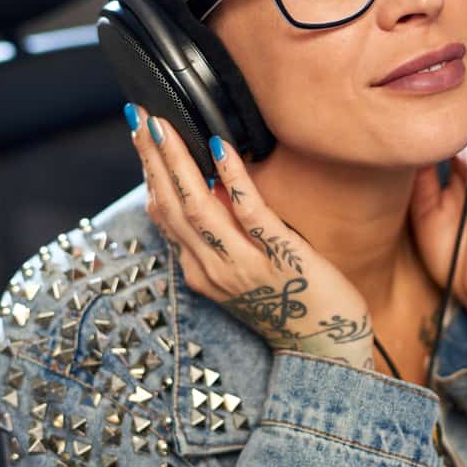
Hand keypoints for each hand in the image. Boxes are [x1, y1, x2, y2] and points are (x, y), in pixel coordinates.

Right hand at [126, 103, 373, 368]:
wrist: (327, 350)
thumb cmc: (291, 306)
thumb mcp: (244, 275)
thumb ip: (224, 239)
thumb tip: (212, 187)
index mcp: (202, 273)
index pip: (165, 216)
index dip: (149, 174)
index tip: (140, 137)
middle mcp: (215, 270)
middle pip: (172, 206)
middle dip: (153, 159)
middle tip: (140, 116)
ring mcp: (245, 265)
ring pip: (198, 207)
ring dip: (178, 162)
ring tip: (165, 125)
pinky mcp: (281, 256)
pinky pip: (250, 212)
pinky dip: (233, 178)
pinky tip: (222, 148)